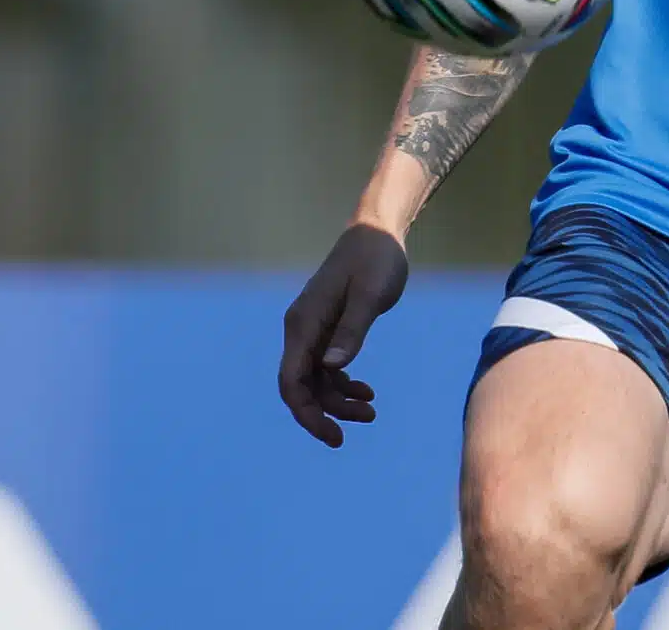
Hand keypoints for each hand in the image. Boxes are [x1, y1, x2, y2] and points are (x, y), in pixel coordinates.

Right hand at [279, 223, 409, 447]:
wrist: (376, 232)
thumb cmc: (376, 259)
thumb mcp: (370, 295)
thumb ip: (351, 331)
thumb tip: (331, 368)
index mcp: (305, 323)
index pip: (292, 381)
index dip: (307, 414)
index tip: (334, 436)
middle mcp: (301, 329)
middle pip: (300, 387)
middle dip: (324, 413)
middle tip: (357, 428)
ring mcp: (313, 330)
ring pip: (315, 381)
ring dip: (339, 401)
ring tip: (371, 411)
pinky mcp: (327, 329)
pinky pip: (326, 368)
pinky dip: (344, 385)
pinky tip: (367, 393)